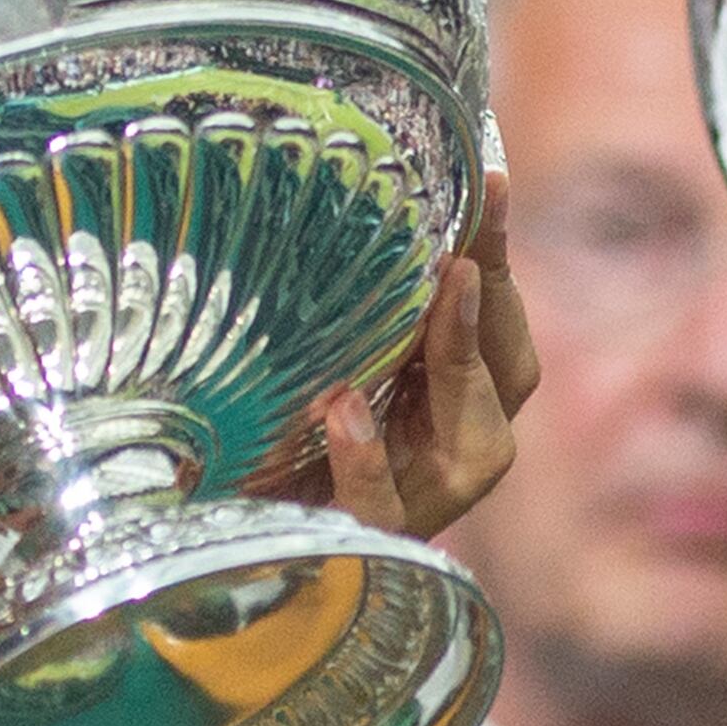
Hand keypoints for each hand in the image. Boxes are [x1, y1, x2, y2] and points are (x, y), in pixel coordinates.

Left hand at [305, 163, 540, 540]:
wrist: (218, 514)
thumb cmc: (275, 421)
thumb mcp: (320, 343)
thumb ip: (362, 294)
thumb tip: (367, 183)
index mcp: (451, 393)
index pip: (497, 320)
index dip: (497, 255)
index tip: (489, 183)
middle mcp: (453, 449)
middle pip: (509, 379)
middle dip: (489, 311)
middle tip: (463, 256)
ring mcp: (417, 503)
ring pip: (476, 448)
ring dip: (456, 371)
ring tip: (437, 305)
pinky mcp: (362, 542)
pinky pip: (383, 508)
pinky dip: (368, 460)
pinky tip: (342, 410)